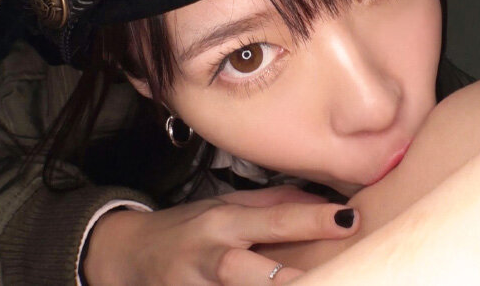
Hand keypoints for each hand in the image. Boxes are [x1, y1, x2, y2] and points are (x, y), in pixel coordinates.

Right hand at [83, 184, 358, 284]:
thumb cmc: (187, 227)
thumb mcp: (225, 205)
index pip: (275, 220)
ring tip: (316, 285)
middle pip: (259, 273)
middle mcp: (212, 257)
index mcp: (223, 223)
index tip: (349, 219)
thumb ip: (273, 203)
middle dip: (294, 279)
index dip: (313, 221)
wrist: (130, 255)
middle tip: (338, 275)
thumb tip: (325, 202)